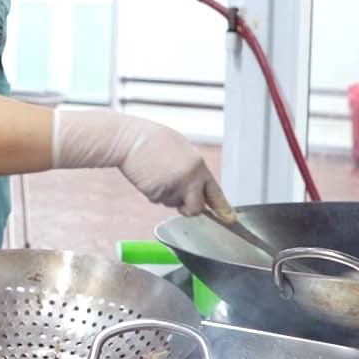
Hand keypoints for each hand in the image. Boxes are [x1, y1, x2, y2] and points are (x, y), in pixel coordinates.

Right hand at [52, 110, 225, 215]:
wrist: (128, 139)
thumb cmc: (152, 140)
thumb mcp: (181, 151)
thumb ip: (192, 169)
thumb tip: (197, 186)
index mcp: (198, 166)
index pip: (215, 192)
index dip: (223, 208)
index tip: (229, 219)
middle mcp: (190, 178)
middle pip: (196, 208)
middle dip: (187, 207)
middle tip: (177, 195)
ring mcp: (173, 187)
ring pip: (173, 204)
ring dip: (166, 196)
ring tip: (157, 174)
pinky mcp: (157, 193)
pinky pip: (158, 200)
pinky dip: (152, 192)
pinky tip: (148, 176)